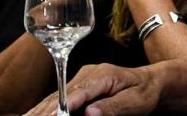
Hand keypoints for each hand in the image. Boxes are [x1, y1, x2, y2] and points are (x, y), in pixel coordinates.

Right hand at [23, 63, 159, 115]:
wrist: (152, 83)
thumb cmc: (145, 92)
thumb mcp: (136, 101)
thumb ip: (113, 106)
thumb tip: (90, 113)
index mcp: (103, 75)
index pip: (78, 92)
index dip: (62, 107)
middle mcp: (89, 75)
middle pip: (62, 95)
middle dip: (44, 110)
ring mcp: (82, 80)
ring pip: (56, 97)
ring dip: (40, 109)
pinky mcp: (80, 88)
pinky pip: (59, 98)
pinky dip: (46, 108)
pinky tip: (33, 114)